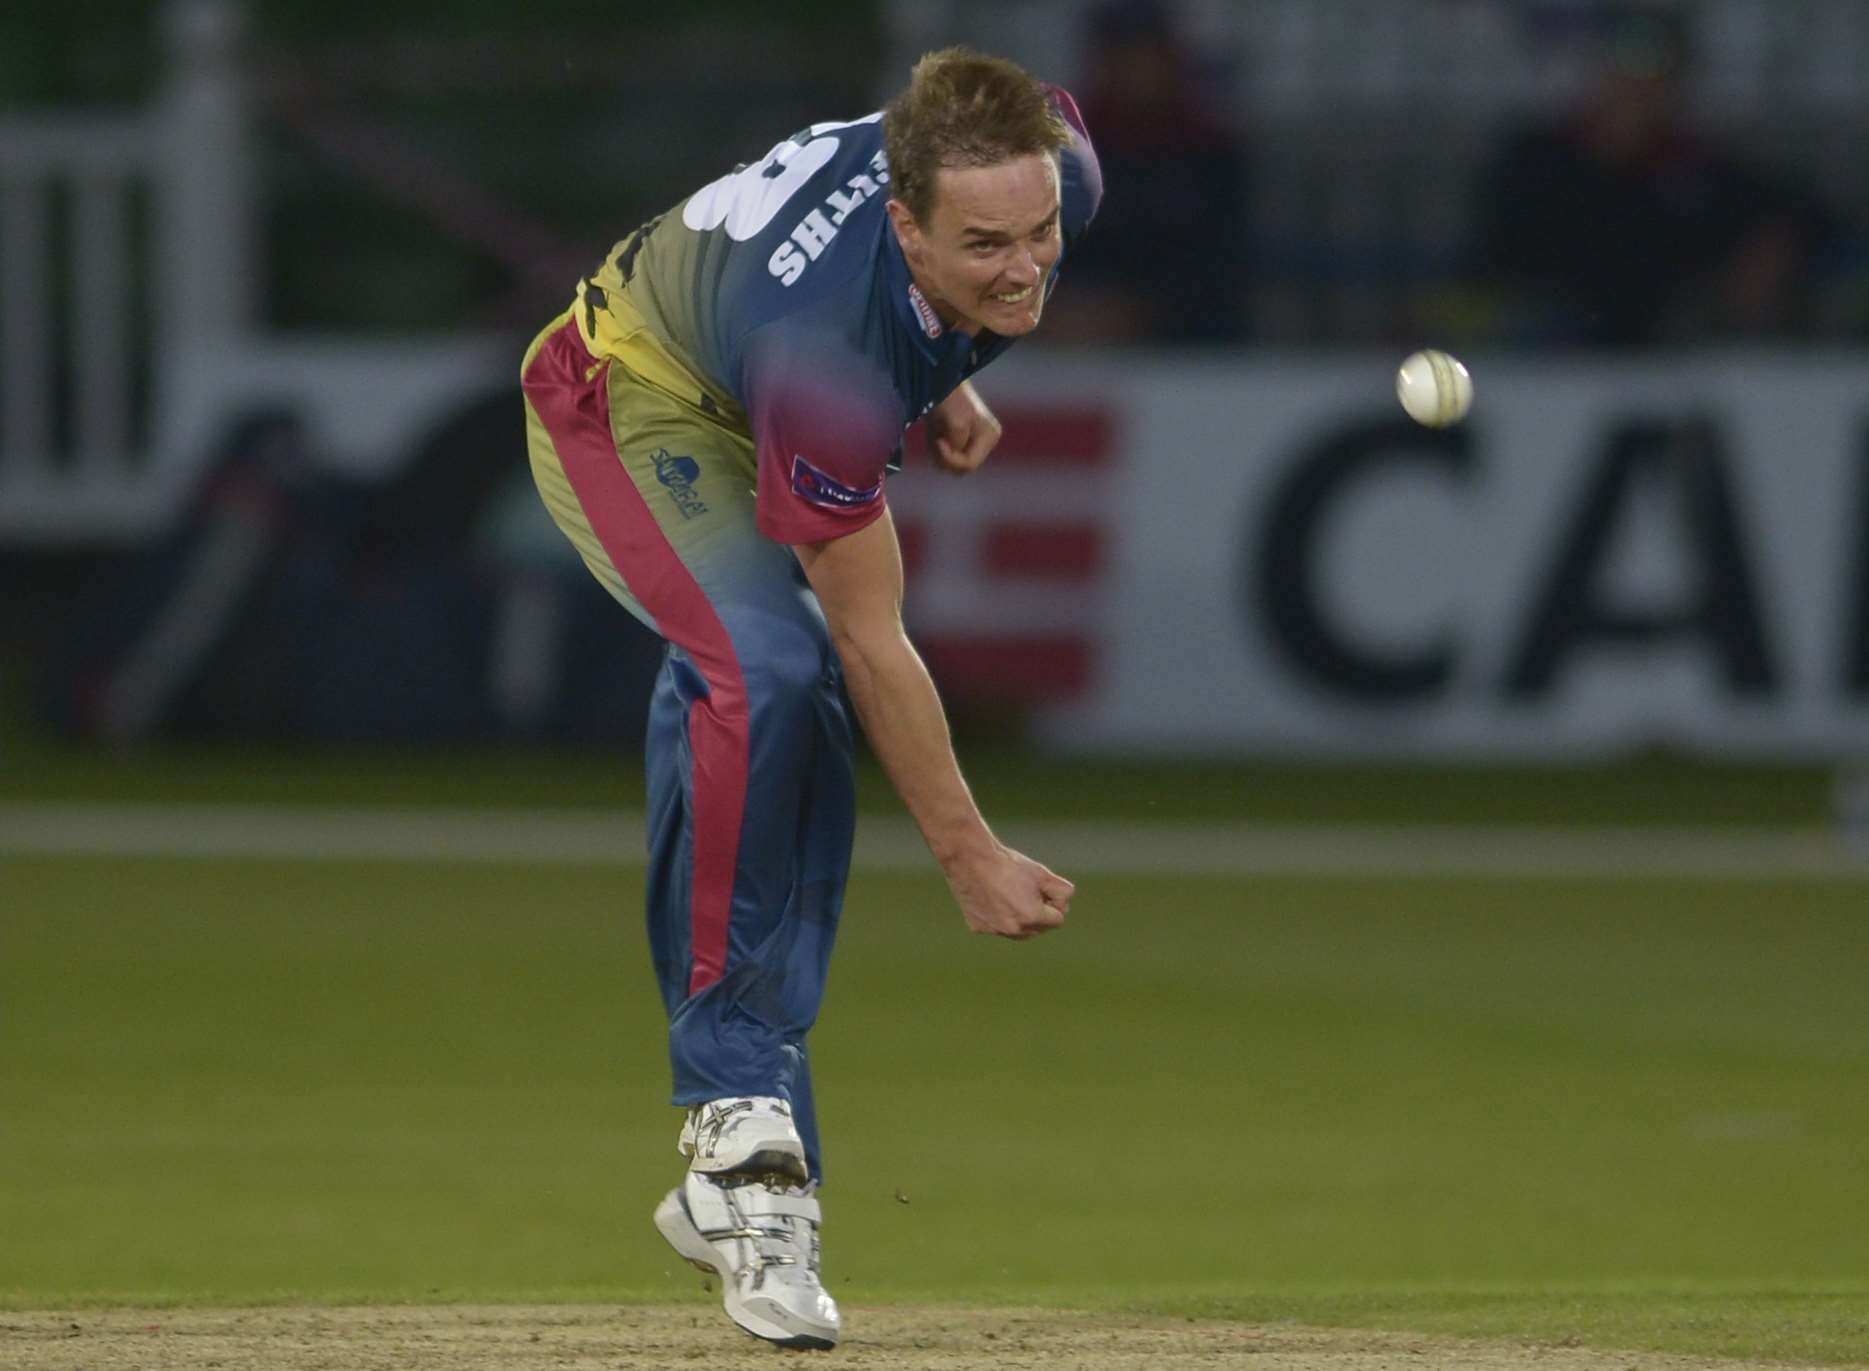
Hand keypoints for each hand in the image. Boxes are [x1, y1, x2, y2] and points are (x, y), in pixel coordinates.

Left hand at [926, 382, 1001, 475]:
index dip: (950, 458)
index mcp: (989, 437)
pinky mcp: (961, 438)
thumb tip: (950, 460)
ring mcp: (975, 440)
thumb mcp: (954, 425)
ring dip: (939, 452)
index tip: (938, 441)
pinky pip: (947, 455)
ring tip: (934, 432)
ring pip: (953, 463)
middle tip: (935, 438)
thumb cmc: (948, 397)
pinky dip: (937, 448)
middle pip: (962, 467)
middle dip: (945, 457)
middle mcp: (986, 441)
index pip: (969, 464)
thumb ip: (955, 449)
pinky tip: (934, 432)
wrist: (938, 377)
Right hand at [942, 841, 1072, 939]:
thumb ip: (1062, 890)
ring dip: (1020, 918)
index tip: (1042, 889)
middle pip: (1038, 928)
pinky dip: (998, 917)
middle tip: (1027, 890)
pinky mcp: (978, 928)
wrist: (970, 859)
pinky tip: (991, 897)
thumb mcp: (1041, 873)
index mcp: (1032, 917)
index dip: (1053, 903)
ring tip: (1010, 894)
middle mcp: (1013, 930)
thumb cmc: (1008, 864)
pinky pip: (997, 927)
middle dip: (1038, 913)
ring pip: (1017, 931)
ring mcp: (994, 931)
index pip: (1057, 920)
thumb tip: (1066, 901)